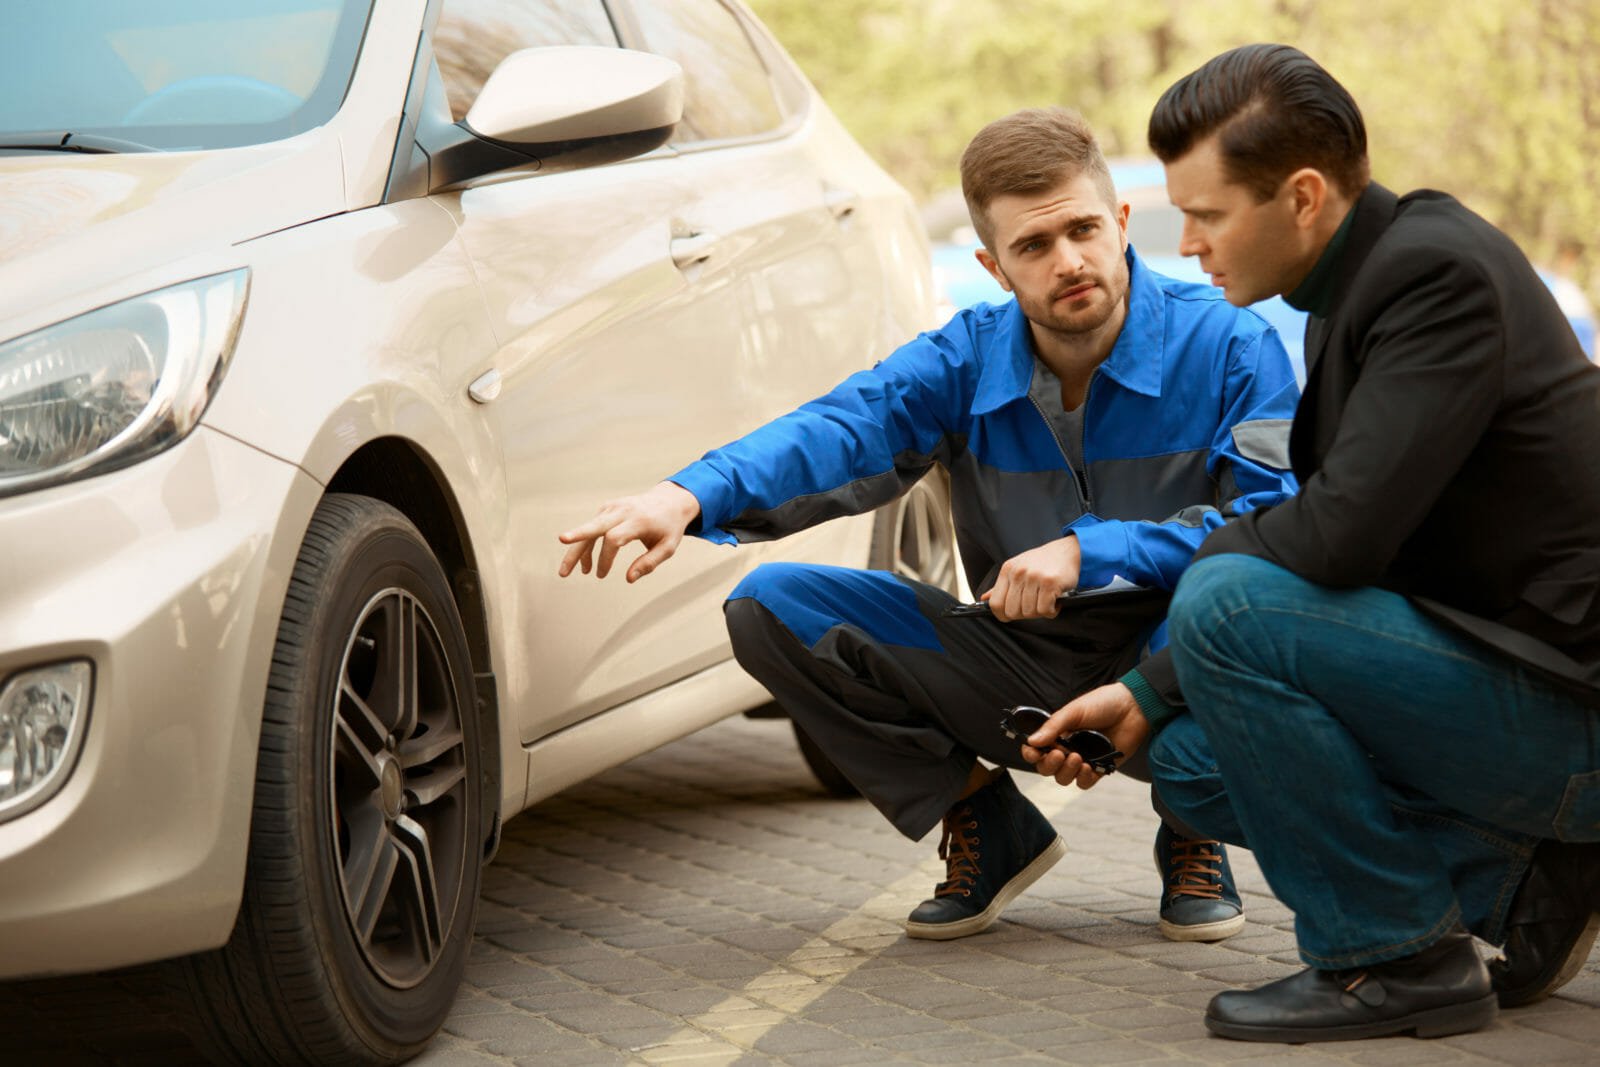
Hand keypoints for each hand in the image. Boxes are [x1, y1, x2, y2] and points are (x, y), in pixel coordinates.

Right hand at [557, 481, 700, 582]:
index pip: (614, 538)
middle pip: (596, 525)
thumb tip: (628, 579)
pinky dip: (586, 546)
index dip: (605, 557)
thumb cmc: (669, 527)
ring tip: (564, 573)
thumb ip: (649, 563)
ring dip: (576, 550)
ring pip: (589, 528)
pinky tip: (585, 565)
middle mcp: (622, 511)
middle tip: (561, 540)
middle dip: (577, 535)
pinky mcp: (607, 509)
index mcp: (639, 520)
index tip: (601, 574)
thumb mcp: (668, 548)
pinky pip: (592, 528)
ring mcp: (612, 507)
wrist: (670, 500)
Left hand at [982, 535, 1079, 620]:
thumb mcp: (1018, 568)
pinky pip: (1045, 610)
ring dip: (1040, 612)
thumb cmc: (1043, 562)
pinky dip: (1052, 611)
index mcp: (1008, 570)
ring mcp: (1033, 577)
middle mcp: (1018, 573)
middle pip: (1012, 611)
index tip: (1012, 616)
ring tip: (1047, 600)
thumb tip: (984, 599)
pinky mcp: (1050, 583)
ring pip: (1029, 612)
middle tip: (1036, 605)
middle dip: (1025, 614)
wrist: (1068, 551)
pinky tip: (1055, 601)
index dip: (1003, 615)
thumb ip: (1002, 586)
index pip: (995, 603)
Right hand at [1019, 682, 1149, 789]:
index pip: (1036, 749)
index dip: (1031, 754)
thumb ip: (1053, 727)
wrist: (1133, 708)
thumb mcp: (1074, 711)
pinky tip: (1089, 767)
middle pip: (1047, 768)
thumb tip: (1031, 741)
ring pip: (1064, 778)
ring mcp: (1083, 760)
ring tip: (1078, 758)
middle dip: (1049, 765)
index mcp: (1058, 733)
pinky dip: (1084, 778)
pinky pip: (1084, 783)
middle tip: (1060, 754)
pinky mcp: (1100, 769)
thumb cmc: (1103, 704)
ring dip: (1066, 772)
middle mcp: (1067, 748)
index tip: (1034, 752)